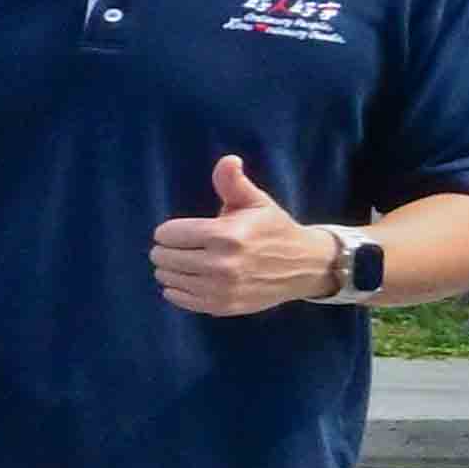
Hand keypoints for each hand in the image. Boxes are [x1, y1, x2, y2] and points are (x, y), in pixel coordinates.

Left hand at [149, 151, 341, 319]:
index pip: (167, 234)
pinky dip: (177, 288)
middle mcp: (221, 265)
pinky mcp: (222, 307)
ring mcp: (221, 289)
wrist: (304, 266)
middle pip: (163, 257)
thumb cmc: (273, 229)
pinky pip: (178, 299)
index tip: (182, 230)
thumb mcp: (256, 202)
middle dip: (168, 249)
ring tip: (187, 261)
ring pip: (167, 278)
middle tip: (183, 246)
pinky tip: (190, 278)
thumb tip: (228, 161)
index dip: (170, 230)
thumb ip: (233, 182)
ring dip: (170, 269)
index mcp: (226, 236)